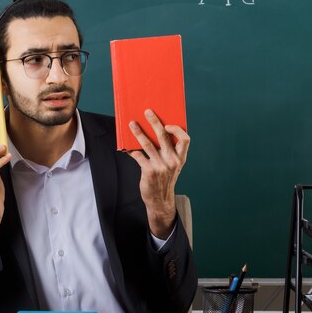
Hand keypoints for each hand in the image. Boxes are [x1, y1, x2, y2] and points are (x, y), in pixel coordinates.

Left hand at [127, 109, 189, 238]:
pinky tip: (126, 147)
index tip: (168, 124)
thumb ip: (168, 152)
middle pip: (164, 136)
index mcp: (180, 158)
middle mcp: (172, 161)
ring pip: (148, 144)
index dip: (177, 130)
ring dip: (138, 132)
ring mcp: (161, 166)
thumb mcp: (173, 166)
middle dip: (155, 122)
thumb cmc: (165, 179)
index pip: (185, 139)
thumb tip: (156, 131)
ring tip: (132, 124)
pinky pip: (138, 156)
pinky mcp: (149, 171)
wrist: (160, 200)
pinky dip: (131, 150)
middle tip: (147, 112)